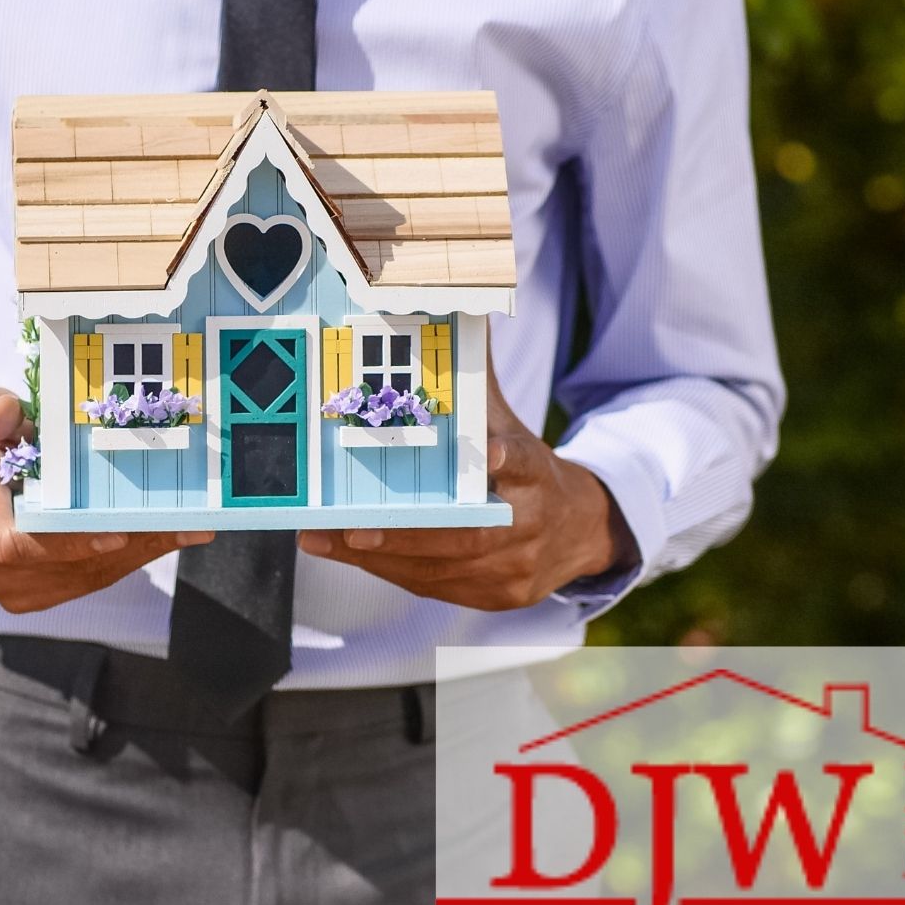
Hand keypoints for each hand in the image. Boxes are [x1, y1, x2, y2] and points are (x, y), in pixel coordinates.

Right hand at [0, 388, 212, 613]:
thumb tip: (7, 411)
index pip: (15, 543)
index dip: (66, 543)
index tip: (116, 534)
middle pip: (65, 563)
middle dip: (125, 543)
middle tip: (179, 522)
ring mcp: (13, 587)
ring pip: (86, 577)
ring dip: (138, 552)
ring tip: (186, 526)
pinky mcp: (38, 595)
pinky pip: (90, 581)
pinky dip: (130, 559)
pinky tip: (166, 535)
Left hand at [297, 367, 637, 610]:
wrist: (577, 530)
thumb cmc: (526, 467)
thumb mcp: (509, 423)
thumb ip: (476, 378)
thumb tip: (454, 308)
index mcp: (539, 475)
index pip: (528, 464)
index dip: (510, 461)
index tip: (492, 456)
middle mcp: (532, 525)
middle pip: (471, 535)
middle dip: (409, 534)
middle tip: (357, 528)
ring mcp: (516, 568)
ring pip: (443, 568)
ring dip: (382, 556)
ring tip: (328, 539)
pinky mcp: (497, 596)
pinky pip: (434, 586)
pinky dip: (389, 569)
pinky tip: (347, 553)